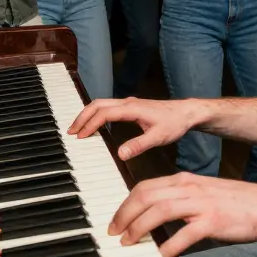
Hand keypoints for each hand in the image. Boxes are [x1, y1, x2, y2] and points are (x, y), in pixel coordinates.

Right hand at [68, 97, 195, 160]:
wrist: (186, 113)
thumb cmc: (174, 123)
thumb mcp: (158, 137)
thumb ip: (139, 145)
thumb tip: (120, 154)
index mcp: (132, 108)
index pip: (104, 113)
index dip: (90, 124)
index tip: (80, 136)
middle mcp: (128, 103)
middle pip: (98, 104)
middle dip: (82, 117)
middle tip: (71, 131)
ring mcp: (129, 103)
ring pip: (101, 104)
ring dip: (88, 114)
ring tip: (78, 128)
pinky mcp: (131, 107)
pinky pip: (108, 107)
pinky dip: (96, 114)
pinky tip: (95, 125)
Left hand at [109, 173, 256, 256]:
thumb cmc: (233, 203)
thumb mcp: (201, 193)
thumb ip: (178, 200)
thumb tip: (152, 215)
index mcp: (184, 180)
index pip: (145, 187)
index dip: (125, 204)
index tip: (115, 220)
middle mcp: (189, 188)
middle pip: (146, 196)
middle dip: (124, 214)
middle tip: (114, 232)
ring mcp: (201, 204)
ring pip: (159, 211)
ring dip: (138, 228)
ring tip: (128, 242)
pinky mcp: (212, 221)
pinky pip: (184, 235)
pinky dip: (167, 246)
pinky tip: (159, 255)